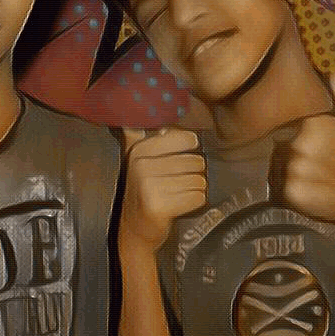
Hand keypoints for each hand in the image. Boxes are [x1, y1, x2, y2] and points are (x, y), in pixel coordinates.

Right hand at [120, 127, 206, 251]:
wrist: (136, 229)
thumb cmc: (145, 190)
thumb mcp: (138, 159)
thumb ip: (138, 134)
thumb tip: (135, 106)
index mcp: (139, 150)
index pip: (187, 139)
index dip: (191, 150)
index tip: (178, 162)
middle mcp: (141, 166)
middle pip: (196, 161)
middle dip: (193, 174)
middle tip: (177, 184)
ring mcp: (148, 187)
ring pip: (199, 180)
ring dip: (195, 190)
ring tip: (178, 194)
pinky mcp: (158, 207)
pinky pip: (198, 198)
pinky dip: (194, 203)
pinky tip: (180, 205)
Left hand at [278, 72, 334, 233]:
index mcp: (313, 123)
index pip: (289, 129)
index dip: (303, 141)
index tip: (322, 150)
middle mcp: (300, 144)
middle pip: (281, 149)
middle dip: (296, 157)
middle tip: (323, 167)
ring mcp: (295, 168)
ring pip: (278, 169)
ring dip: (293, 175)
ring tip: (320, 179)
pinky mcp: (291, 191)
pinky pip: (280, 189)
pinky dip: (293, 192)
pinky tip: (315, 192)